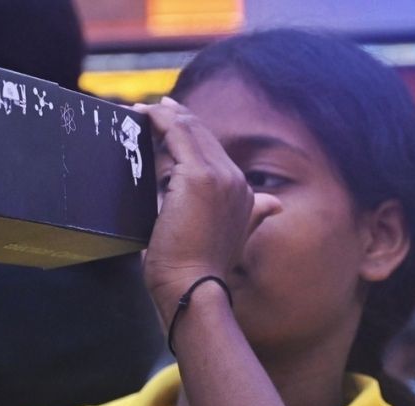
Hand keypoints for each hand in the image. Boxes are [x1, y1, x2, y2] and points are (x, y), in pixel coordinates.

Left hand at [135, 97, 252, 316]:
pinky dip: (158, 120)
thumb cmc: (198, 272)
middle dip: (176, 119)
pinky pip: (176, 134)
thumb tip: (275, 204)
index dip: (190, 133)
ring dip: (163, 116)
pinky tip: (141, 115)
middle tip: (151, 109)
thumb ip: (250, 217)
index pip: (213, 151)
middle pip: (202, 135)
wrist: (194, 288)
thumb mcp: (226, 240)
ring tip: (140, 111)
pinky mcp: (199, 177)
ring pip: (190, 130)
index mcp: (244, 193)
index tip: (167, 121)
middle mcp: (236, 180)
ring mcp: (219, 176)